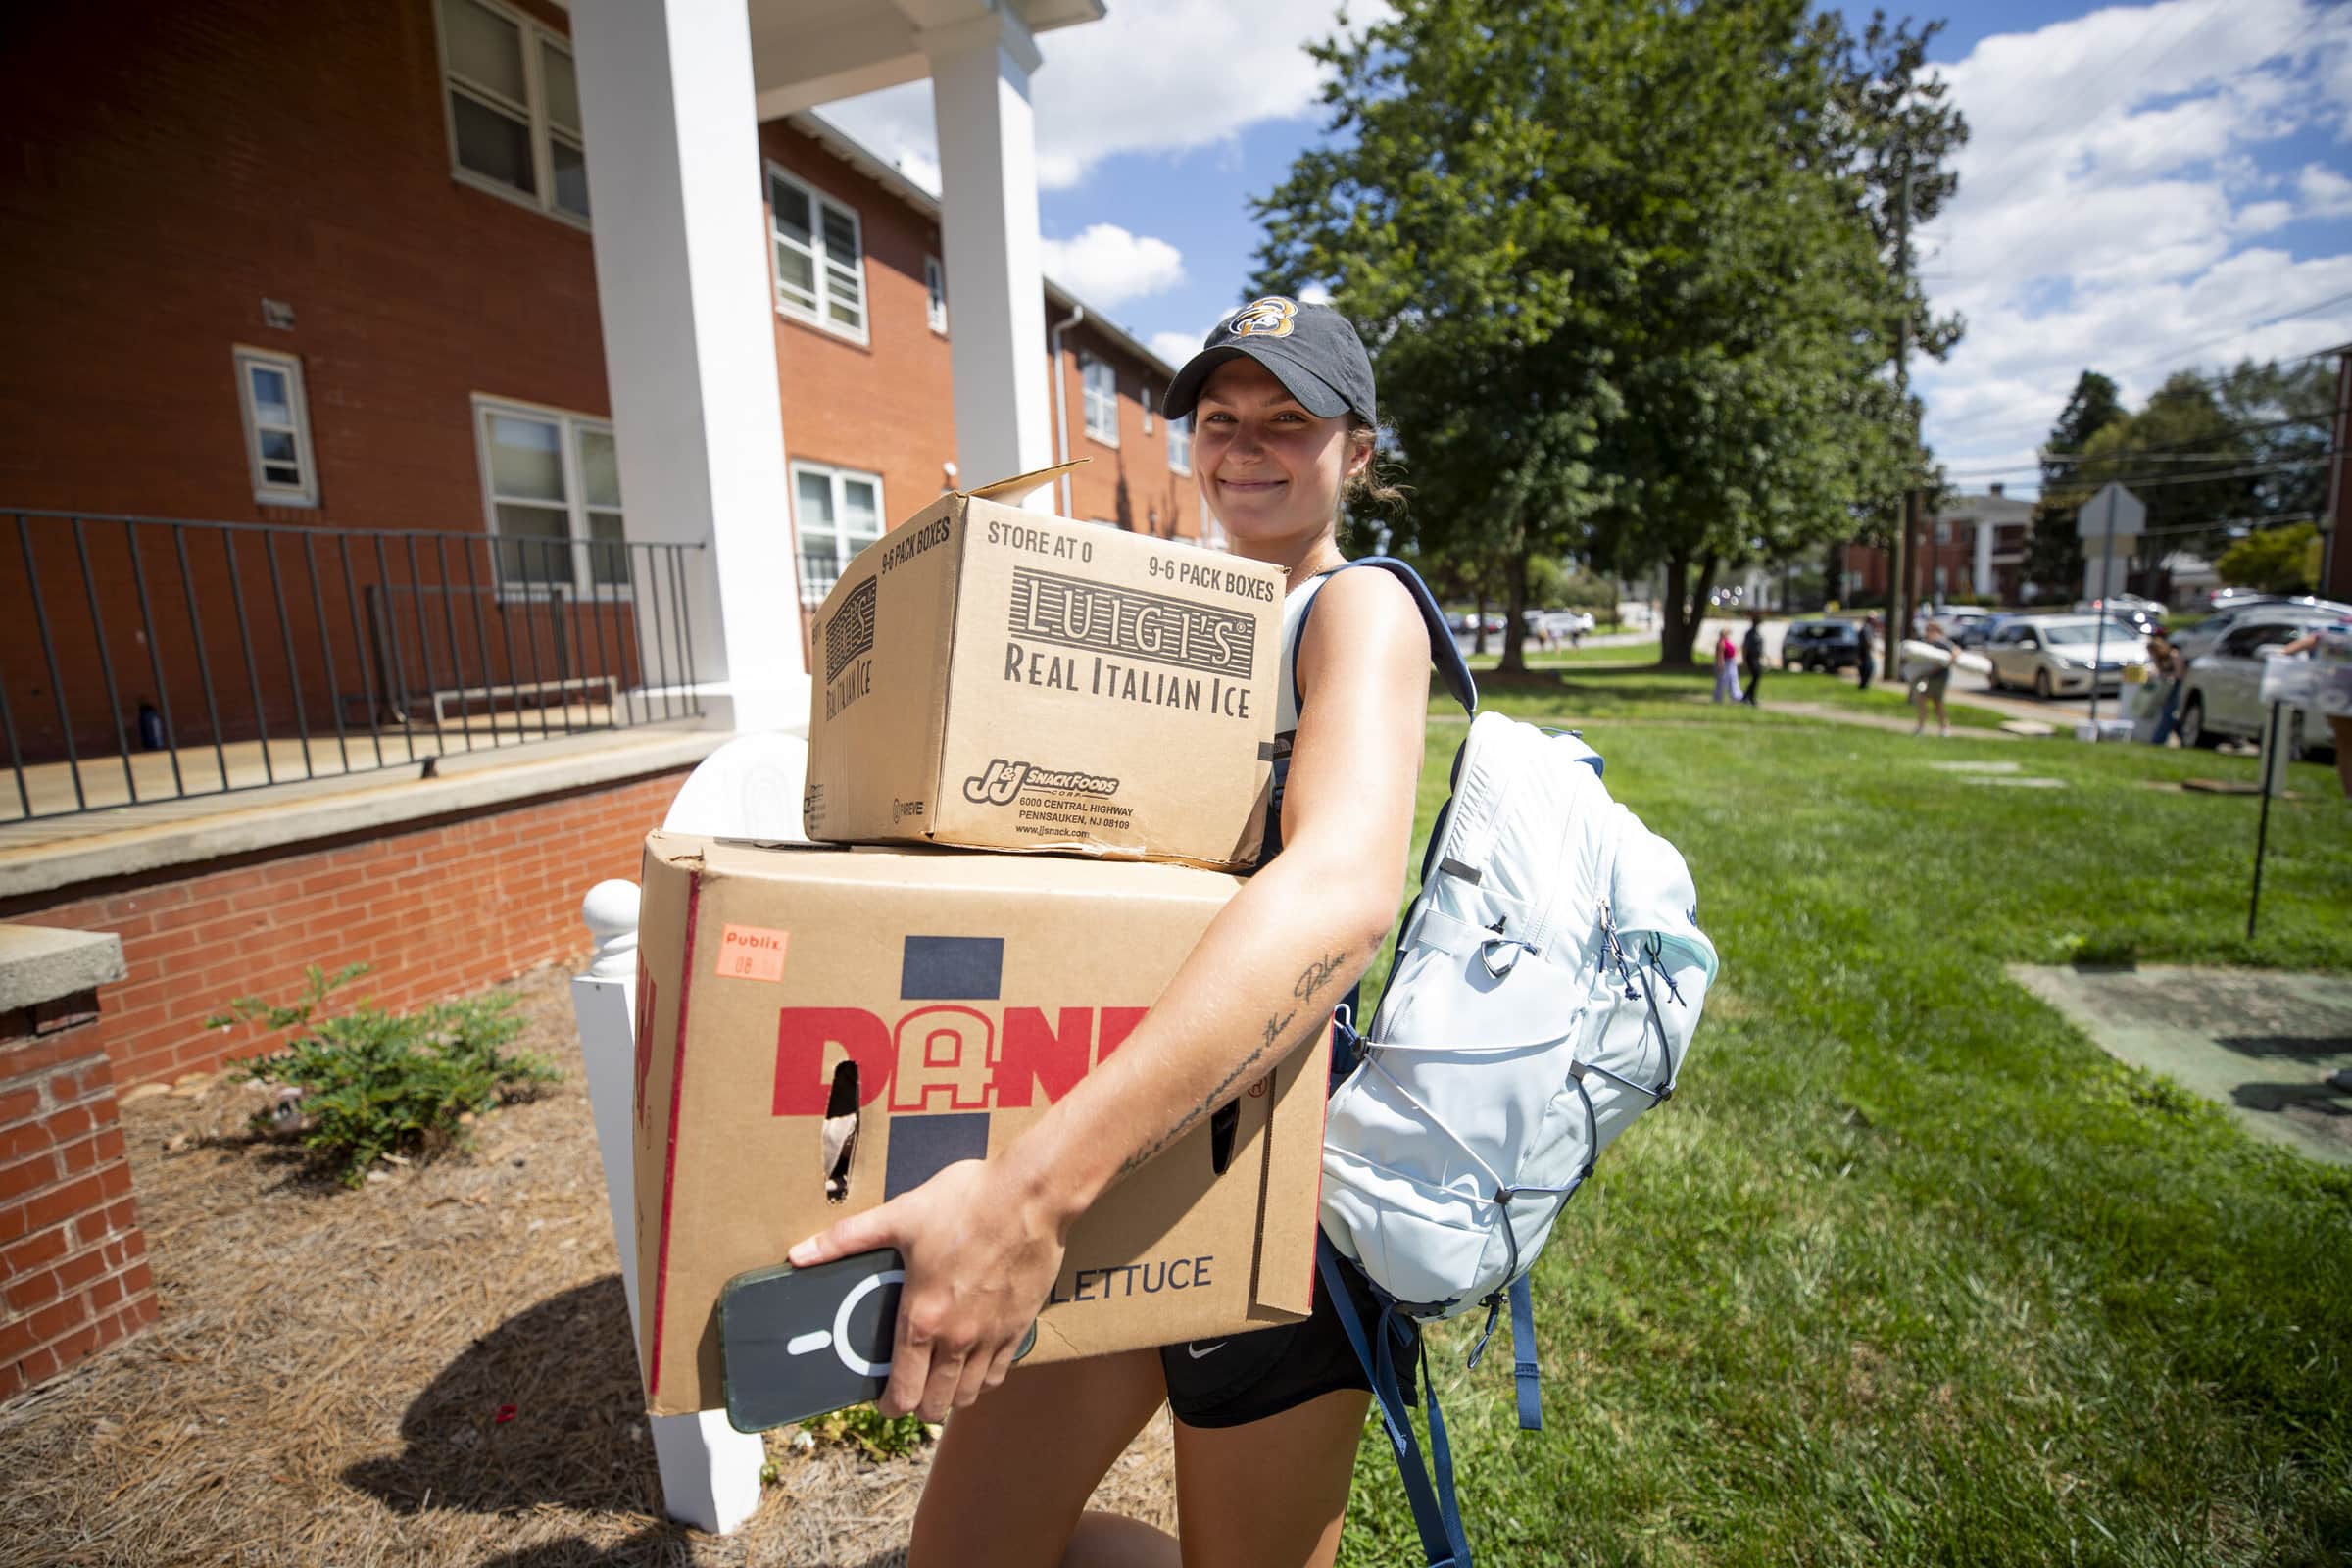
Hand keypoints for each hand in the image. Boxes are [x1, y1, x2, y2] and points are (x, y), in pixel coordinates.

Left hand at [788, 1158, 1064, 1420]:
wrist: (1031, 1195)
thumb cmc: (965, 1201)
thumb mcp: (899, 1215)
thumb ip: (846, 1240)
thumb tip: (798, 1255)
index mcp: (922, 1320)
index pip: (901, 1393)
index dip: (888, 1405)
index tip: (883, 1397)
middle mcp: (957, 1340)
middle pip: (935, 1405)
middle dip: (918, 1405)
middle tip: (910, 1388)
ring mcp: (992, 1337)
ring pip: (969, 1396)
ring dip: (951, 1395)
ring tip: (941, 1378)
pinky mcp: (1020, 1327)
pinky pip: (1000, 1374)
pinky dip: (984, 1377)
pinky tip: (976, 1360)